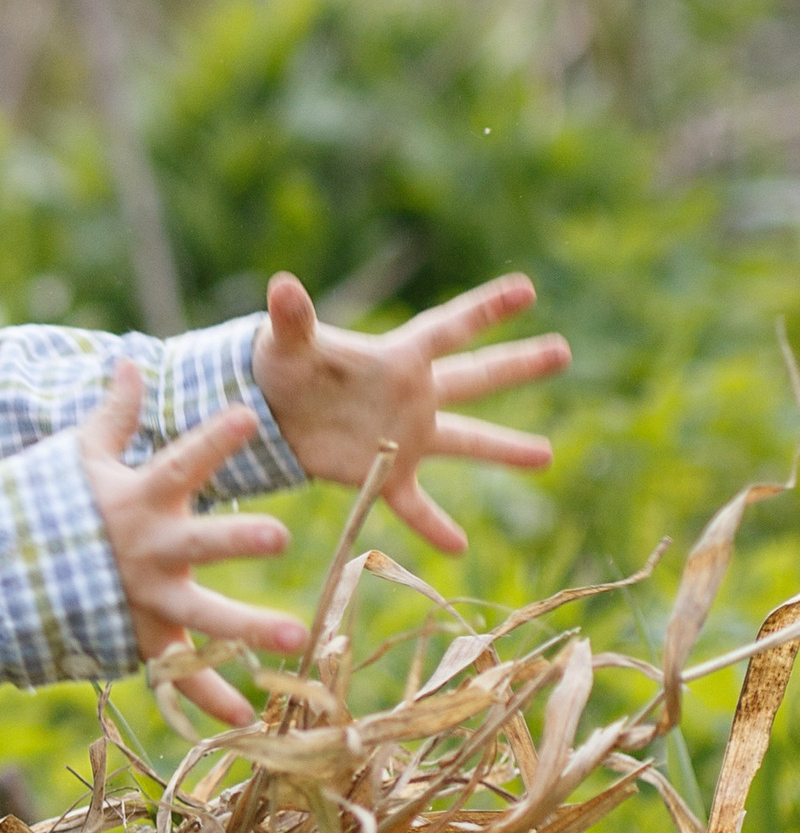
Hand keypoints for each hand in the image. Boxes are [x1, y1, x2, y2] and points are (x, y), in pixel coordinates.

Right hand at [80, 361, 306, 727]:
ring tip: (298, 636)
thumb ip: (114, 415)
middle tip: (279, 534)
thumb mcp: (76, 458)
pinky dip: (211, 700)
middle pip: (200, 544)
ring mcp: (144, 599)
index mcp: (138, 499)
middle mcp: (147, 550)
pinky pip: (180, 675)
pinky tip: (249, 719)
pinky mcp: (139, 639)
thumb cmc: (45, 507)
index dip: (211, 439)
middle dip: (238, 539)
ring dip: (250, 628)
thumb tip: (131, 361)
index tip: (245, 414)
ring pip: (204, 616)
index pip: (179, 462)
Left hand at [251, 269, 567, 556]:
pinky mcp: (384, 474)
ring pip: (465, 441)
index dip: (484, 309)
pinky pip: (415, 505)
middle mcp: (412, 395)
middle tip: (563, 350)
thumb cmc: (280, 366)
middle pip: (475, 377)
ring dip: (505, 449)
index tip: (526, 290)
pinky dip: (434, 526)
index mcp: (395, 358)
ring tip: (547, 455)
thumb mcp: (284, 342)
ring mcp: (404, 436)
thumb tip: (282, 285)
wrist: (268, 413)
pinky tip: (458, 547)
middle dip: (518, 364)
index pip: (447, 329)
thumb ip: (290, 318)